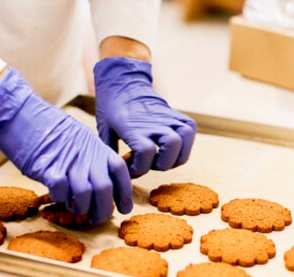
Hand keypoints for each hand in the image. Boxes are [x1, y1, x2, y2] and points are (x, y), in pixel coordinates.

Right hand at [0, 67, 132, 223]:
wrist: (21, 114)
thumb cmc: (49, 126)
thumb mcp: (81, 137)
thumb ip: (94, 157)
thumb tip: (102, 180)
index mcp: (97, 147)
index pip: (121, 172)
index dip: (125, 193)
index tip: (123, 208)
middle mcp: (86, 156)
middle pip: (105, 189)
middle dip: (102, 210)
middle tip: (96, 217)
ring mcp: (68, 162)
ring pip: (85, 195)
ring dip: (80, 208)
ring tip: (75, 208)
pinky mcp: (48, 168)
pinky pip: (60, 192)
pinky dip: (60, 199)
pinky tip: (56, 197)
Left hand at [94, 57, 196, 177]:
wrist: (124, 83)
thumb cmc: (111, 110)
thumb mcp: (104, 132)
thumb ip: (111, 155)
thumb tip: (117, 175)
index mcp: (133, 126)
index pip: (145, 153)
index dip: (138, 168)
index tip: (130, 168)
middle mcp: (154, 122)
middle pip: (170, 148)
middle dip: (160, 164)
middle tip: (148, 162)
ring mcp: (168, 117)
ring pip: (183, 142)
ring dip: (174, 157)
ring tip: (162, 157)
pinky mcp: (177, 115)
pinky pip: (189, 132)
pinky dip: (185, 144)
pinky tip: (172, 148)